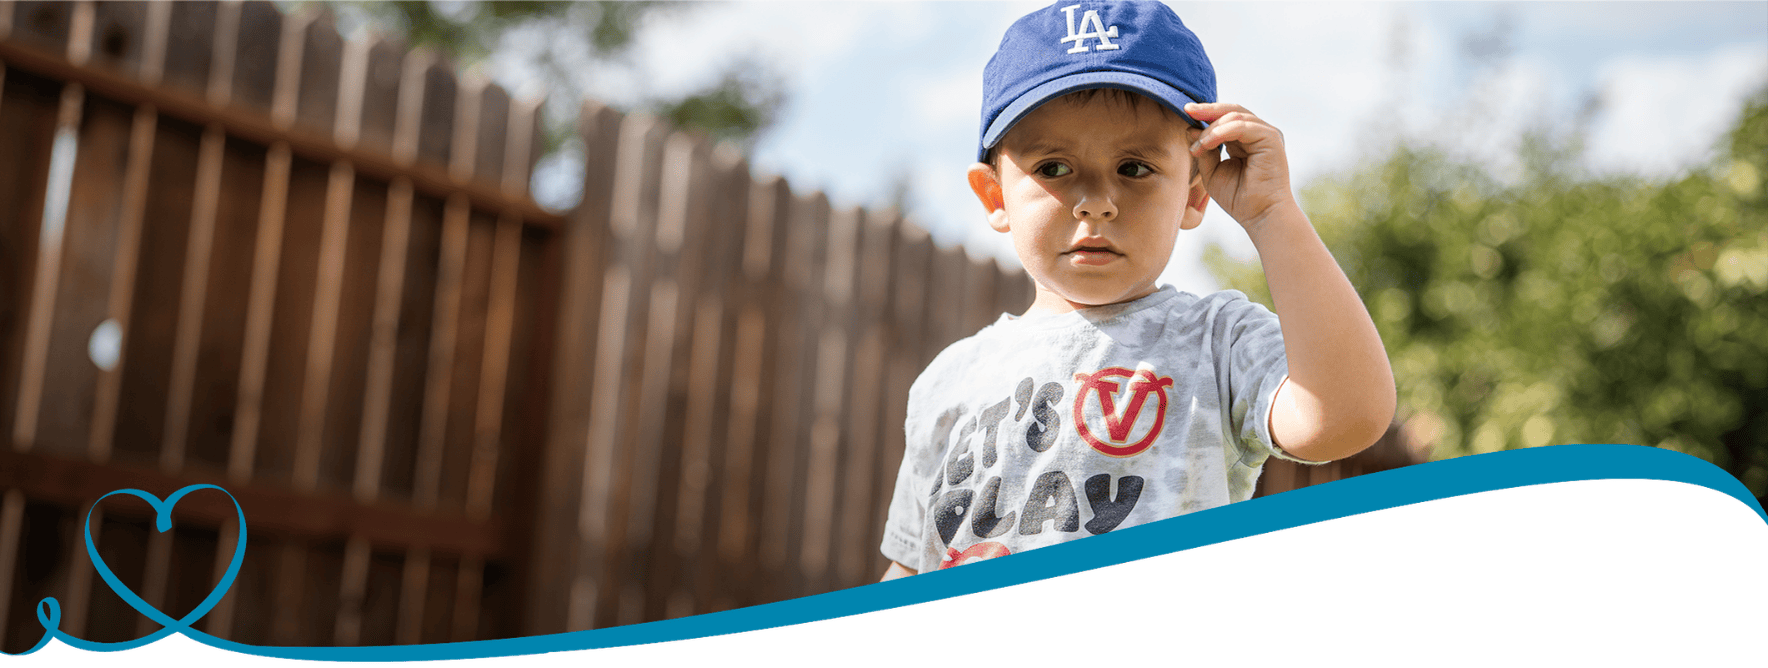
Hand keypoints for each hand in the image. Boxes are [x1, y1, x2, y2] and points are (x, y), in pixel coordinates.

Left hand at [1184, 102, 1297, 230]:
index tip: (1185, 112)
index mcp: (1246, 139)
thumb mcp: (1213, 172)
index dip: (1206, 113)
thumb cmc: (1238, 199)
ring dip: (1211, 129)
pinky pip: (1242, 126)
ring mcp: (1266, 133)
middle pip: (1231, 111)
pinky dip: (1221, 131)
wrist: (1260, 215)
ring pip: (1234, 116)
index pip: (1225, 118)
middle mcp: (1258, 133)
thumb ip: (1204, 150)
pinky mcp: (1271, 138)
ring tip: (1197, 146)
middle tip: (1187, 111)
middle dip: (1207, 110)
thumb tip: (1190, 129)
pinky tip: (1207, 143)